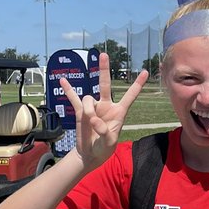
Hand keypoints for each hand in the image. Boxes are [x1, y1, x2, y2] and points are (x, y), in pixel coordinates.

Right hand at [60, 53, 147, 171]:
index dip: (137, 85)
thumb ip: (103, 130)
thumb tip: (92, 118)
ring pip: (88, 99)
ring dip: (89, 110)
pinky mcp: (81, 112)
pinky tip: (63, 80)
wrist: (91, 154)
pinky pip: (74, 99)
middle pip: (105, 85)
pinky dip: (69, 90)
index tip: (145, 72)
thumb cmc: (104, 148)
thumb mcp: (108, 142)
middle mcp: (106, 106)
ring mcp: (93, 107)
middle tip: (104, 54)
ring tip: (89, 123)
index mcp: (119, 112)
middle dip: (104, 70)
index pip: (130, 96)